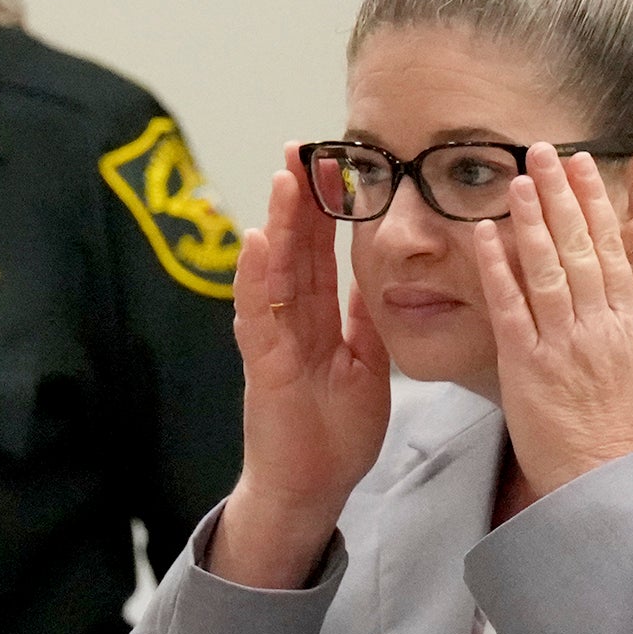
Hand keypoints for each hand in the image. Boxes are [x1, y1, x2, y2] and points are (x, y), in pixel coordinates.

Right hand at [215, 145, 392, 587]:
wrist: (311, 487)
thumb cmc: (334, 434)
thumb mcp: (366, 366)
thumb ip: (365, 324)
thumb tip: (377, 283)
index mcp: (318, 320)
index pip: (321, 253)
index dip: (328, 210)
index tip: (337, 166)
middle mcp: (290, 321)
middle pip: (295, 249)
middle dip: (299, 198)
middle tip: (302, 146)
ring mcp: (273, 340)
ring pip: (274, 271)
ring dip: (278, 223)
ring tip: (283, 177)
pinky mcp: (263, 364)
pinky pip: (258, 313)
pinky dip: (255, 277)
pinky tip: (257, 241)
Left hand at [469, 145, 632, 496]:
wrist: (602, 483)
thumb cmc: (627, 433)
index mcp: (626, 326)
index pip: (610, 252)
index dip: (595, 206)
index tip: (584, 168)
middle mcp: (596, 327)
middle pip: (578, 249)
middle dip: (561, 196)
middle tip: (544, 151)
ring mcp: (560, 344)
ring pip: (546, 270)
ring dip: (530, 220)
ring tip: (515, 178)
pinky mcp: (526, 366)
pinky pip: (510, 309)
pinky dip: (498, 270)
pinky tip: (484, 235)